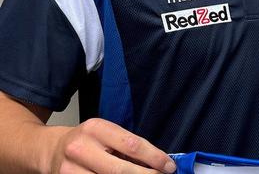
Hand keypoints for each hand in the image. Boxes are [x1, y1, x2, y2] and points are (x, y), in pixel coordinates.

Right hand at [48, 118, 175, 172]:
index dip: (154, 158)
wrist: (49, 150)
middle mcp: (81, 148)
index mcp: (96, 129)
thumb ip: (127, 146)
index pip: (132, 144)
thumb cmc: (86, 141)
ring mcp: (70, 170)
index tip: (169, 166)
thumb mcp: (105, 134)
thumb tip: (157, 162)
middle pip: (120, 170)